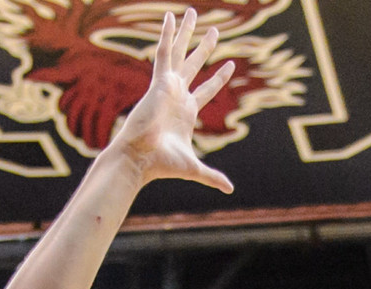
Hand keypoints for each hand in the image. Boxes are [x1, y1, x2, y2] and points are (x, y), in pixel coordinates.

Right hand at [106, 10, 236, 193]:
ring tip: (192, 12)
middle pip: (193, 65)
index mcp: (186, 111)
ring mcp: (167, 86)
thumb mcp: (194, 168)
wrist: (140, 159)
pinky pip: (162, 52)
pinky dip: (166, 35)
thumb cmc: (162, 165)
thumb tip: (230, 189)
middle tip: (215, 31)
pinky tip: (170, 17)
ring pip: (178, 52)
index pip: (206, 90)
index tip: (230, 64)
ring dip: (186, 33)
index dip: (219, 78)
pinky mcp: (158, 82)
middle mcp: (177, 94)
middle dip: (204, 48)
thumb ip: (212, 175)